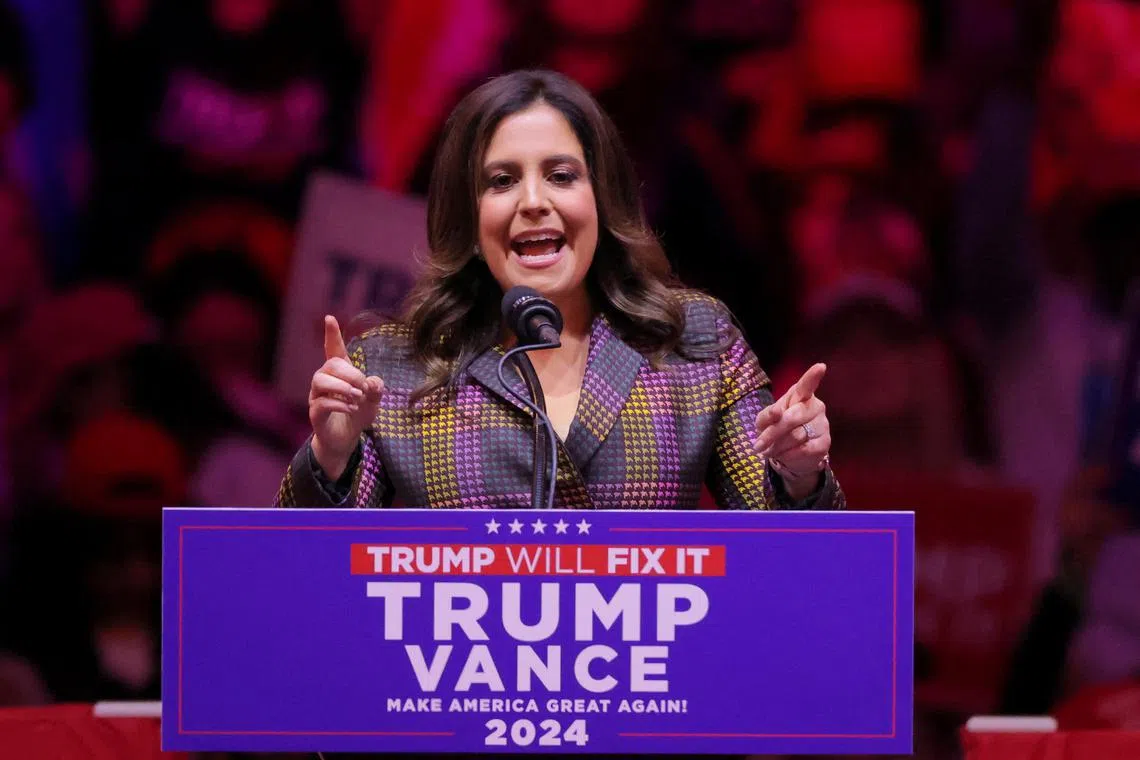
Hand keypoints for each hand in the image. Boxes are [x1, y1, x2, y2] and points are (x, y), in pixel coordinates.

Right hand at [309, 315, 383, 478]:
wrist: (346, 439)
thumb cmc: (358, 414)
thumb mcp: (374, 400)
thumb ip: (376, 388)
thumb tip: (371, 382)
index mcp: (340, 373)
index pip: (334, 349)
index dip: (332, 334)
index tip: (330, 318)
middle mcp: (324, 380)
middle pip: (330, 364)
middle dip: (350, 373)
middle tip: (363, 387)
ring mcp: (317, 396)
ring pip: (319, 380)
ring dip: (341, 387)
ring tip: (357, 397)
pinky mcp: (315, 412)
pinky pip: (321, 402)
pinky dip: (339, 403)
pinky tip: (352, 408)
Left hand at [754, 363, 831, 499]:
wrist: (790, 455)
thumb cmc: (777, 429)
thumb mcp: (764, 421)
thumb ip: (767, 415)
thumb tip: (777, 413)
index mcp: (799, 395)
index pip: (806, 385)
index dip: (812, 376)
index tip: (820, 367)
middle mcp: (814, 406)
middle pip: (791, 418)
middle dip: (771, 433)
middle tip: (757, 446)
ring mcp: (822, 424)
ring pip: (796, 436)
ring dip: (777, 447)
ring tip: (768, 451)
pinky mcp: (825, 443)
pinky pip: (804, 449)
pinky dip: (789, 455)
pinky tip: (784, 455)